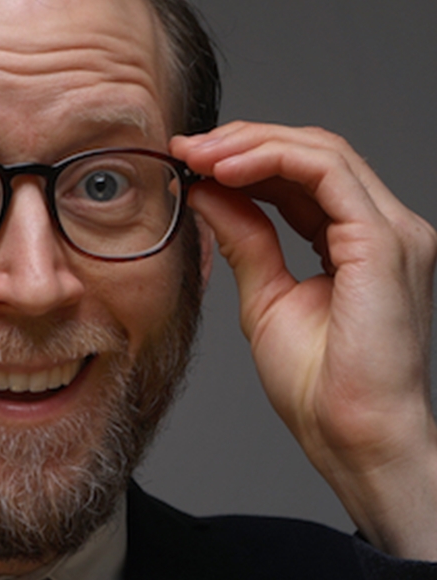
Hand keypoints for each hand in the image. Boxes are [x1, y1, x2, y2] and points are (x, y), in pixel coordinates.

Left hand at [171, 122, 436, 558]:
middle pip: (314, 153)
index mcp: (359, 244)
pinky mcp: (383, 242)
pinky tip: (226, 169)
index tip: (190, 161)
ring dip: (254, 144)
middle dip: (245, 142)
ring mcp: (391, 231)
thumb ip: (244, 239)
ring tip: (200, 154)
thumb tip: (208, 193)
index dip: (246, 160)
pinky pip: (327, 172)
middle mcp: (383, 229)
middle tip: (188, 147)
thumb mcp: (266, 297)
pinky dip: (273, 159)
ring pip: (323, 151)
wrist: (351, 437)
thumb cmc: (319, 387)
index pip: (304, 177)